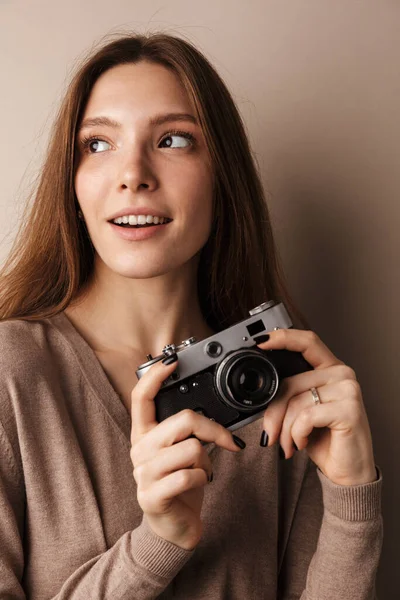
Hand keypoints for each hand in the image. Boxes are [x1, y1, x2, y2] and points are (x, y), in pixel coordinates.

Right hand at [130, 356, 242, 549]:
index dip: (155, 376)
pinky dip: (203, 479)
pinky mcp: (152, 496)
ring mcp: (142, 474)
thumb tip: (210, 412)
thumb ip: (187, 430)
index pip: (140, 397)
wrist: (174, 527)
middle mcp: (139, 450)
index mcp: (144, 434)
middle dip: (213, 429)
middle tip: (227, 440)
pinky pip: (189, 476)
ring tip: (202, 471)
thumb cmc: (181, 483)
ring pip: (191, 449)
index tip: (172, 361)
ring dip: (207, 461)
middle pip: (183, 421)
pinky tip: (198, 485)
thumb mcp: (181, 451)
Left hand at [258, 329, 376, 485]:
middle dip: (273, 412)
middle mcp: (341, 374)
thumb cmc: (324, 439)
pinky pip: (306, 416)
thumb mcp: (301, 410)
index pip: (307, 341)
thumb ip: (289, 392)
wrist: (348, 471)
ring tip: (288, 444)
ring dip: (284, 429)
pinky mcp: (349, 409)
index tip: (259, 341)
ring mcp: (348, 390)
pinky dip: (297, 434)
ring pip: (296, 402)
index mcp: (330, 368)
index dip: (282, 337)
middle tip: (269, 434)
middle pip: (290, 382)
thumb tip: (260, 388)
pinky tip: (301, 444)